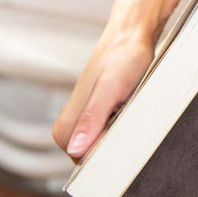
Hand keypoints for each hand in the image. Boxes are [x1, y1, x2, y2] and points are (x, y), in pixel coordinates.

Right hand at [52, 24, 155, 159]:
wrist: (132, 33)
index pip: (84, 163)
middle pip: (94, 158)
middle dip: (115, 143)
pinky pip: (111, 134)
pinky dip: (124, 125)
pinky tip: (130, 106)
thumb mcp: (110, 86)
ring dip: (121, 133)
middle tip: (127, 113)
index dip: (107, 152)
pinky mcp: (98, 115)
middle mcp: (71, 128)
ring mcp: (84, 122)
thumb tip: (75, 148)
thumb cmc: (124, 55)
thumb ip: (92, 116)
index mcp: (66, 127)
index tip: (121, 129)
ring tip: (129, 106)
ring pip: (104, 146)